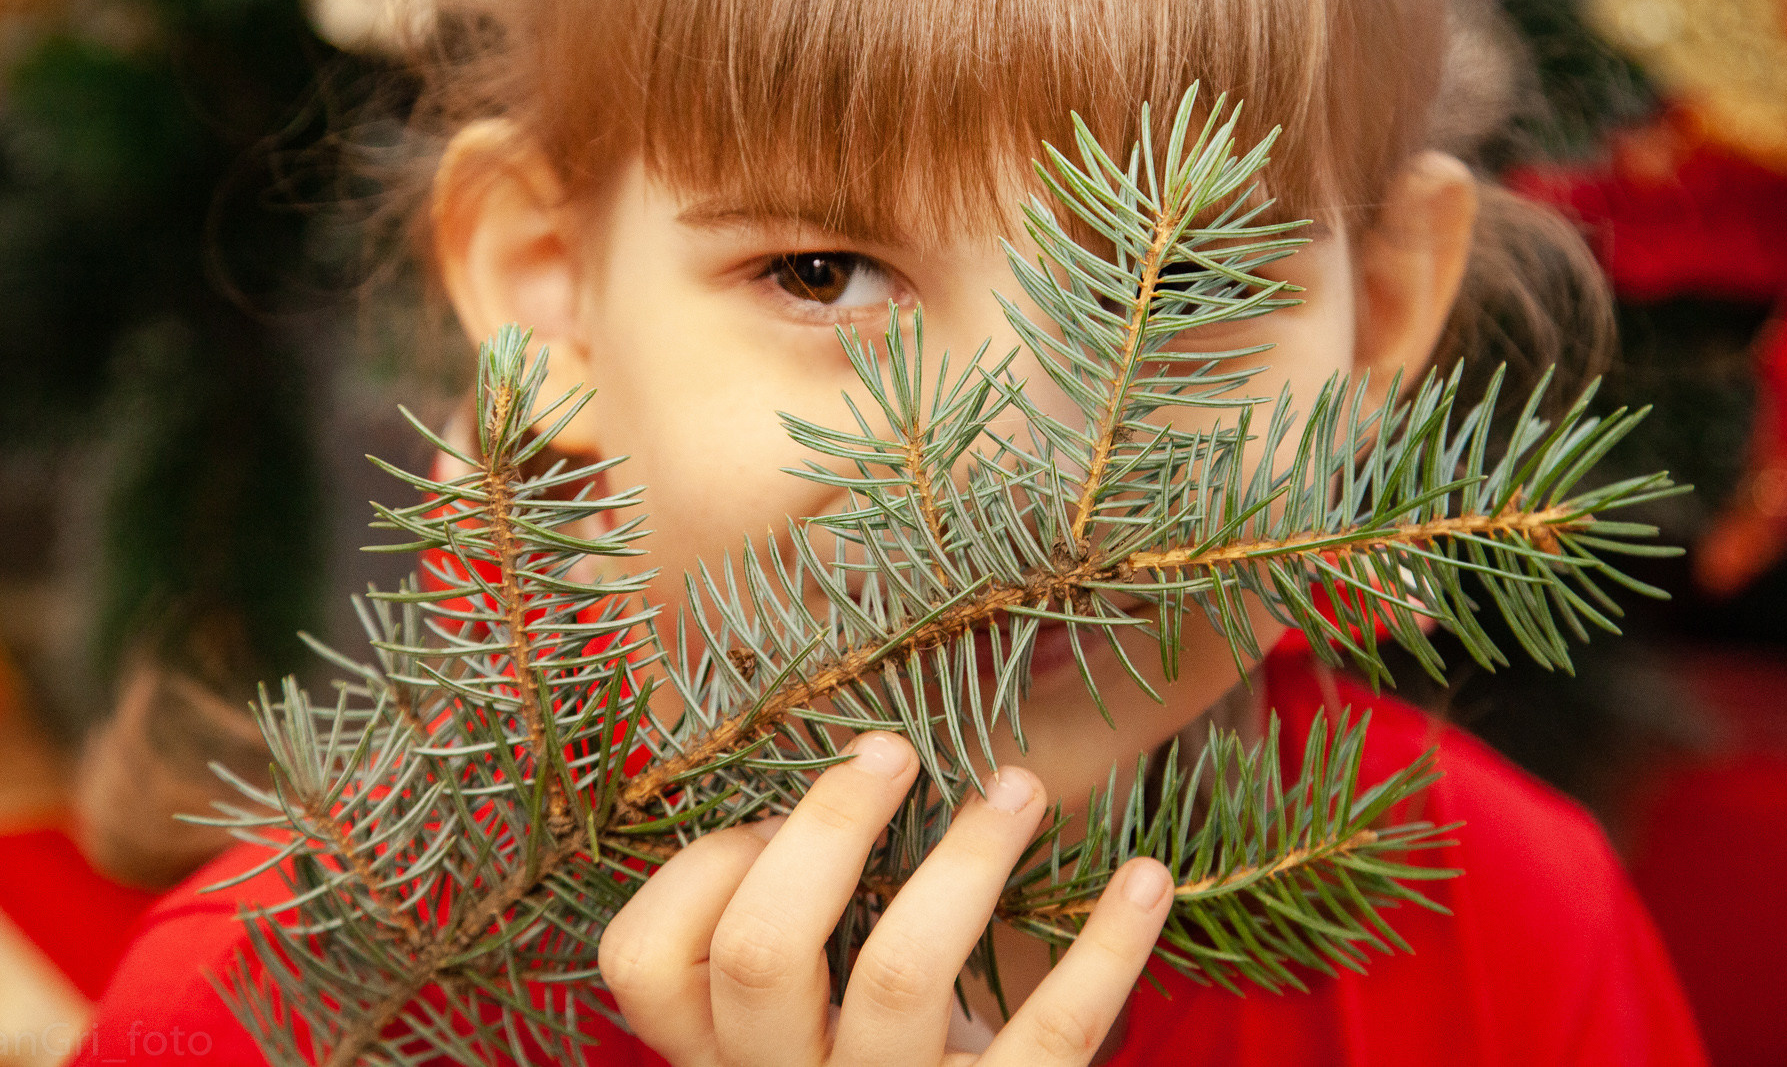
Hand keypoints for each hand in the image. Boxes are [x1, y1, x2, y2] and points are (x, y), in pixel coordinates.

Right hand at [598, 732, 1174, 1065]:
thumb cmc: (865, 1043)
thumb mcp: (799, 993)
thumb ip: (781, 902)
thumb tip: (840, 751)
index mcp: (711, 1046)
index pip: (643, 959)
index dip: (706, 866)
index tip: (774, 811)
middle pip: (759, 952)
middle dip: (828, 829)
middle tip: (893, 750)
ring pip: (897, 976)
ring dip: (966, 859)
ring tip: (1018, 786)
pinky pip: (1049, 1039)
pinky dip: (1105, 948)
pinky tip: (1144, 877)